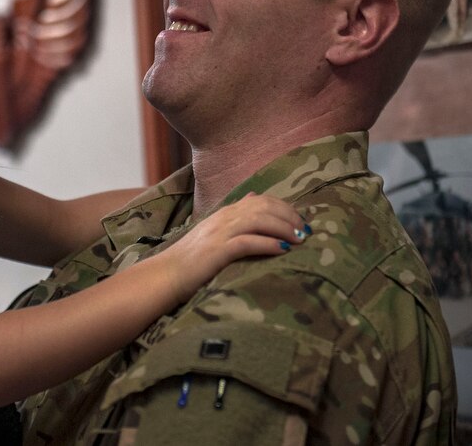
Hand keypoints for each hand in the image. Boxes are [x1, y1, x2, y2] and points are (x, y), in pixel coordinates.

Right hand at [160, 193, 308, 303]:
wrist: (165, 275)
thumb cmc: (191, 259)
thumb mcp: (213, 231)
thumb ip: (234, 215)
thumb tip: (253, 196)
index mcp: (225, 213)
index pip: (261, 200)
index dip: (285, 208)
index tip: (300, 222)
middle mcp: (224, 218)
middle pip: (264, 207)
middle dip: (290, 217)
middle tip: (306, 231)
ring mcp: (219, 233)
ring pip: (259, 220)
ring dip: (284, 228)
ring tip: (299, 240)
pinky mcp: (217, 250)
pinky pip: (247, 241)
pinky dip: (268, 243)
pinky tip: (282, 250)